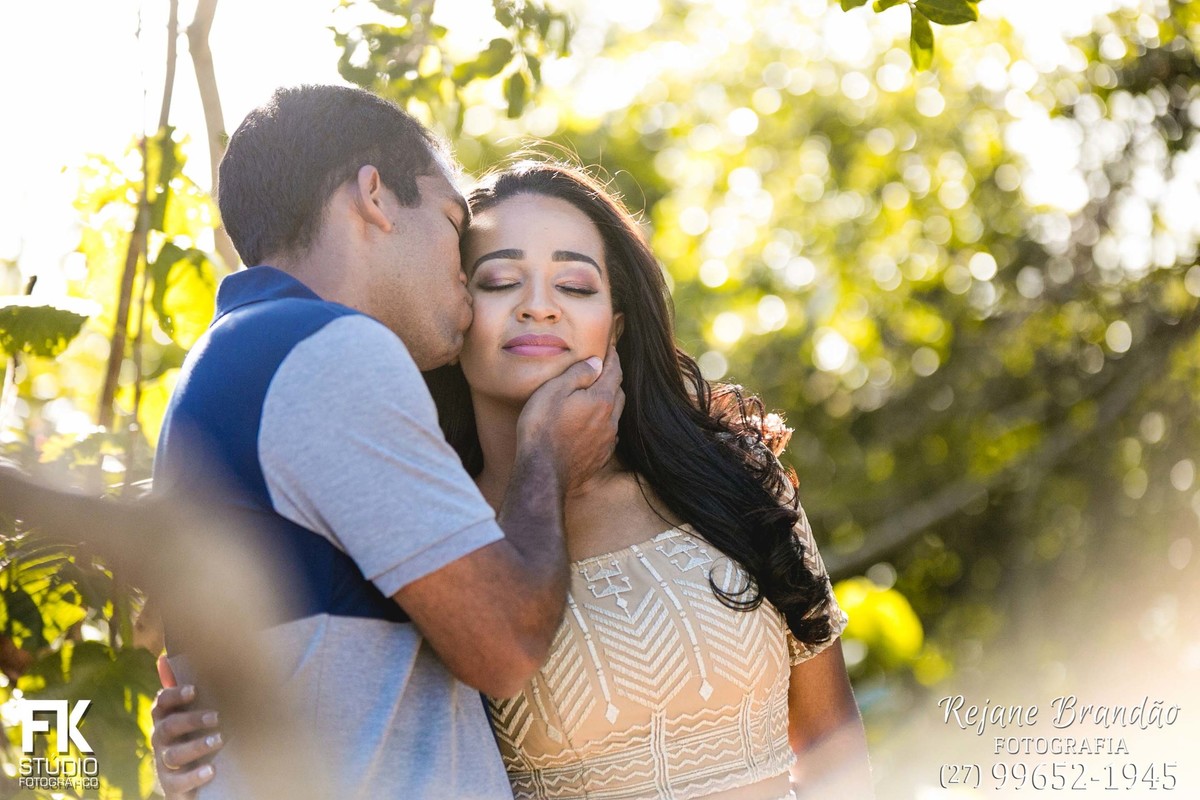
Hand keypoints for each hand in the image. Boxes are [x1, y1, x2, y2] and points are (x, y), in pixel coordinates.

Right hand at [152, 656, 222, 798]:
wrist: (191, 777)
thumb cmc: (194, 734)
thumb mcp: (193, 710)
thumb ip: (184, 686)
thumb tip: (165, 657)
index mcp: (166, 718)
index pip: (161, 703)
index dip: (174, 695)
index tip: (194, 691)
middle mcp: (160, 739)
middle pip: (168, 727)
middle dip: (191, 720)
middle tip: (217, 717)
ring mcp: (164, 763)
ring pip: (172, 754)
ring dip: (196, 746)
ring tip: (218, 740)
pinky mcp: (171, 785)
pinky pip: (177, 783)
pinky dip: (194, 776)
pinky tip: (210, 770)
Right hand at [517, 345, 623, 491]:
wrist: (543, 474)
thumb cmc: (543, 429)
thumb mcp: (554, 391)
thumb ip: (578, 374)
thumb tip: (597, 362)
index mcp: (601, 400)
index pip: (613, 371)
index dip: (612, 357)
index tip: (611, 347)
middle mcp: (610, 420)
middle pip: (618, 392)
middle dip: (612, 378)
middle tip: (603, 369)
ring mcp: (607, 441)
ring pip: (615, 414)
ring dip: (609, 401)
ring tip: (597, 395)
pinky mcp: (600, 457)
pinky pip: (608, 434)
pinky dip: (604, 423)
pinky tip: (594, 425)